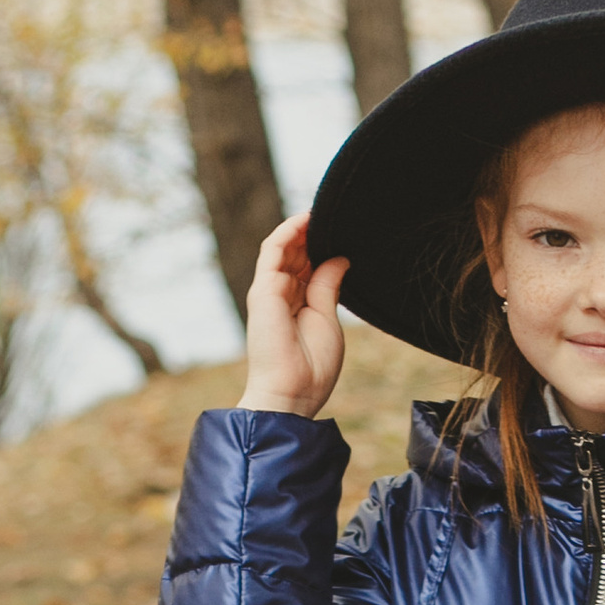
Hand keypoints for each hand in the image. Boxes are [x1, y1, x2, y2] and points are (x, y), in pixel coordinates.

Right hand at [239, 213, 346, 417]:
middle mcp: (281, 297)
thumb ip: (329, 287)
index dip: (322, 249)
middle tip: (337, 216)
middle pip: (297, 256)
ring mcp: (270, 291)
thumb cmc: (312, 368)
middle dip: (314, 236)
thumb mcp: (328, 319)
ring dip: (301, 228)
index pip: (308, 269)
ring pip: (284, 248)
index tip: (342, 234)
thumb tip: (340, 258)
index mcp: (298, 307)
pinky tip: (306, 218)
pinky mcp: (263, 289)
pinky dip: (288, 230)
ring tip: (322, 211)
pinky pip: (272, 249)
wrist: (291, 394)